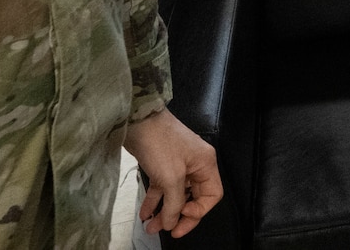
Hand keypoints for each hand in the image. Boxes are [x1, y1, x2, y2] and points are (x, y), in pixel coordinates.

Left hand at [125, 108, 222, 237]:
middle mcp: (195, 164)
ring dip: (164, 211)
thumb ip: (173, 204)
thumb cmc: (160, 142)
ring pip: (176, 194)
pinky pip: (163, 187)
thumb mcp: (171, 177)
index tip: (180, 219)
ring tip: (151, 226)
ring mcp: (179, 164)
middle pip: (194, 197)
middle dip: (178, 215)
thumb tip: (171, 222)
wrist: (138, 120)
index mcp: (205, 164)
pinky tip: (145, 213)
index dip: (198, 211)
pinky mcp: (163, 164)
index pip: (212, 196)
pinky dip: (155, 200)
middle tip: (168, 230)